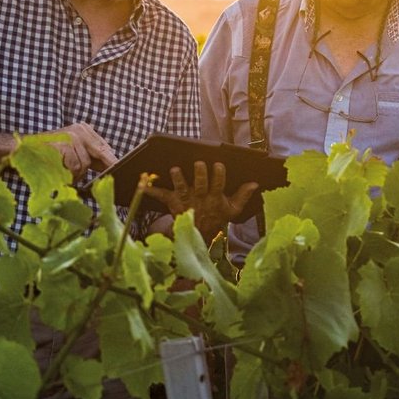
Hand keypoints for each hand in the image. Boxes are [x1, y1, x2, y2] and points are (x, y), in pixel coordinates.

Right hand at [41, 122, 116, 180]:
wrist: (22, 150)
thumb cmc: (48, 153)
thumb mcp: (73, 151)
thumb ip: (90, 156)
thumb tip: (109, 165)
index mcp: (84, 130)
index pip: (104, 146)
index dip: (111, 159)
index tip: (119, 167)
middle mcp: (79, 130)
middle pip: (101, 152)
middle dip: (106, 165)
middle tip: (111, 174)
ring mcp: (71, 136)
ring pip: (85, 164)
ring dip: (77, 174)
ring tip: (67, 173)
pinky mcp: (64, 144)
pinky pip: (75, 166)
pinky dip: (69, 173)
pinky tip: (62, 172)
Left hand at [142, 160, 257, 238]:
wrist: (198, 235)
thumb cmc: (216, 218)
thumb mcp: (233, 210)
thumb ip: (243, 195)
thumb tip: (255, 183)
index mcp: (215, 198)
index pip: (218, 185)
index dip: (218, 175)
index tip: (218, 164)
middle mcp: (199, 198)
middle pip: (200, 185)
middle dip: (199, 174)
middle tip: (198, 163)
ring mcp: (185, 200)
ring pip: (182, 188)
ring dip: (178, 179)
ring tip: (175, 169)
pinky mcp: (173, 202)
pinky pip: (161, 195)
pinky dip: (152, 190)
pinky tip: (143, 184)